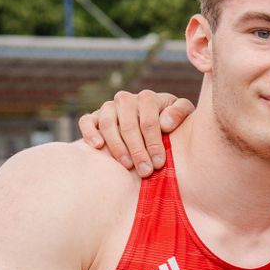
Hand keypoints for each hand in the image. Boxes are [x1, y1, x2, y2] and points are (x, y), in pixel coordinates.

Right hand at [79, 91, 193, 175]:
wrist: (153, 124)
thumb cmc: (170, 123)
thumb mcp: (183, 116)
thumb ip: (180, 113)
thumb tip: (165, 123)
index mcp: (148, 98)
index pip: (149, 121)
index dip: (154, 143)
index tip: (159, 163)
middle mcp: (126, 100)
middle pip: (128, 125)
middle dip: (138, 150)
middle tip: (145, 171)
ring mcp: (109, 107)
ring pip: (107, 124)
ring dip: (116, 146)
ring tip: (127, 165)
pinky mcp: (94, 116)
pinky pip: (86, 121)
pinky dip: (89, 132)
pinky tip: (97, 146)